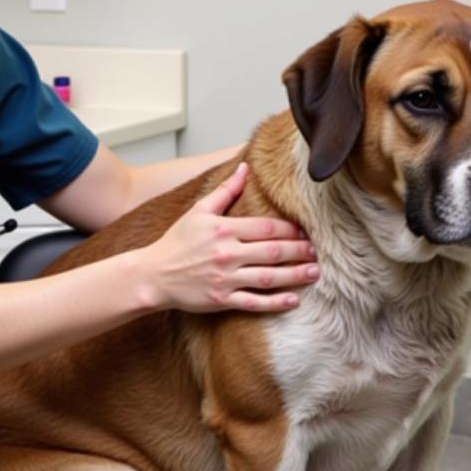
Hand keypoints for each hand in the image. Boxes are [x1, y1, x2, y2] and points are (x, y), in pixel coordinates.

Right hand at [136, 162, 317, 313]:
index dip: (288, 229)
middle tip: (318, 251)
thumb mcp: (198, 211)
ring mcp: (225, 278)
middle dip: (298, 251)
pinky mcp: (221, 300)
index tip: (305, 230)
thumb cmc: (175, 242)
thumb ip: (225, 191)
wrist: (152, 274)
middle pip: (272, 251)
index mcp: (223, 229)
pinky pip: (254, 302)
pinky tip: (294, 299)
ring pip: (268, 277)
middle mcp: (226, 253)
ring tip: (314, 272)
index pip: (264, 227)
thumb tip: (245, 167)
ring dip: (295, 275)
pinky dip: (275, 302)